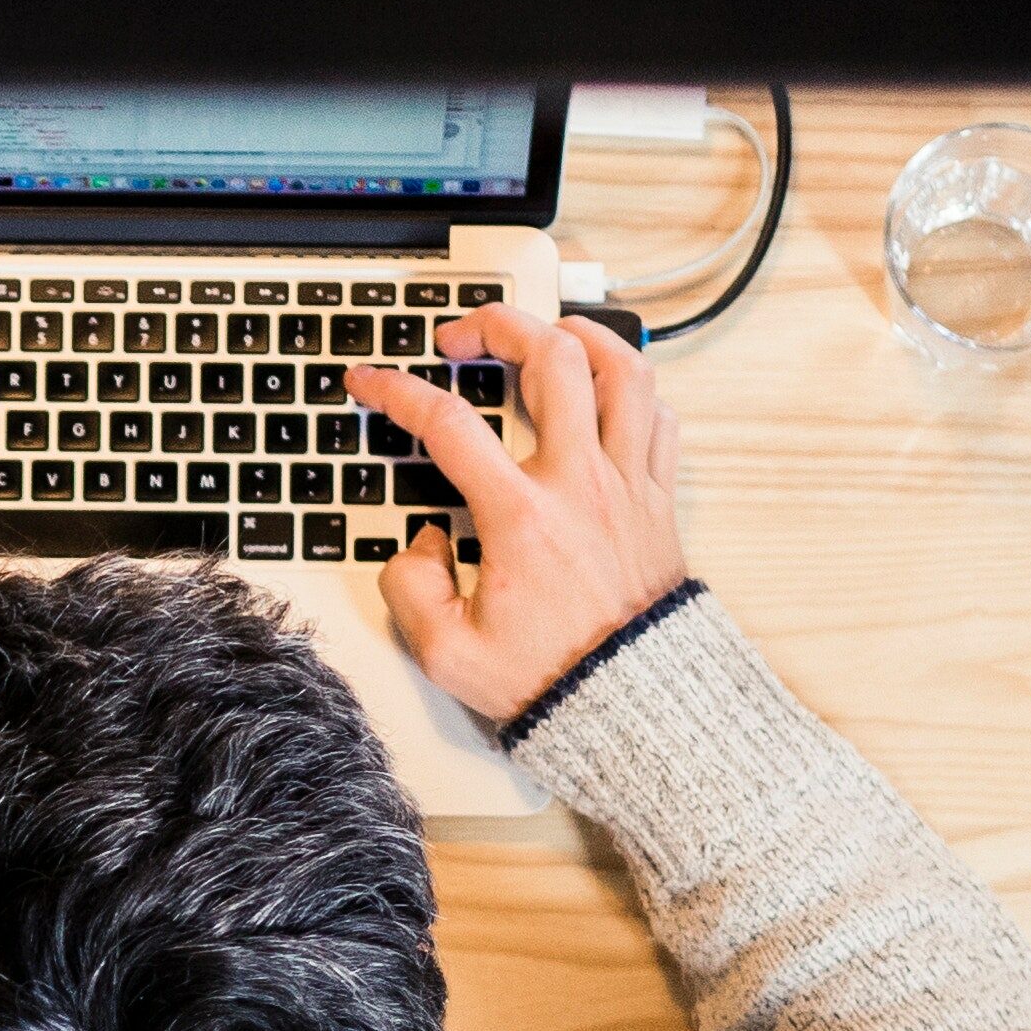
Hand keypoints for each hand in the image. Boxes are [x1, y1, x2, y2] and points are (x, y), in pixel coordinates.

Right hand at [343, 311, 686, 722]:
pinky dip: (631, 389)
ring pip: (622, 370)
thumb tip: (421, 543)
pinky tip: (603, 392)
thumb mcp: (447, 653)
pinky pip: (658, 417)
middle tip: (465, 336)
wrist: (632, 706)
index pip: (449, 424)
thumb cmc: (550, 678)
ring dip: (580, 336)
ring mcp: (626, 485)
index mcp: (521, 518)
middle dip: (500, 324)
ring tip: (546, 332)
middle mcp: (580, 486)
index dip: (398, 391)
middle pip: (551, 359)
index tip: (371, 381)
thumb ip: (410, 588)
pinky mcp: (658, 500)